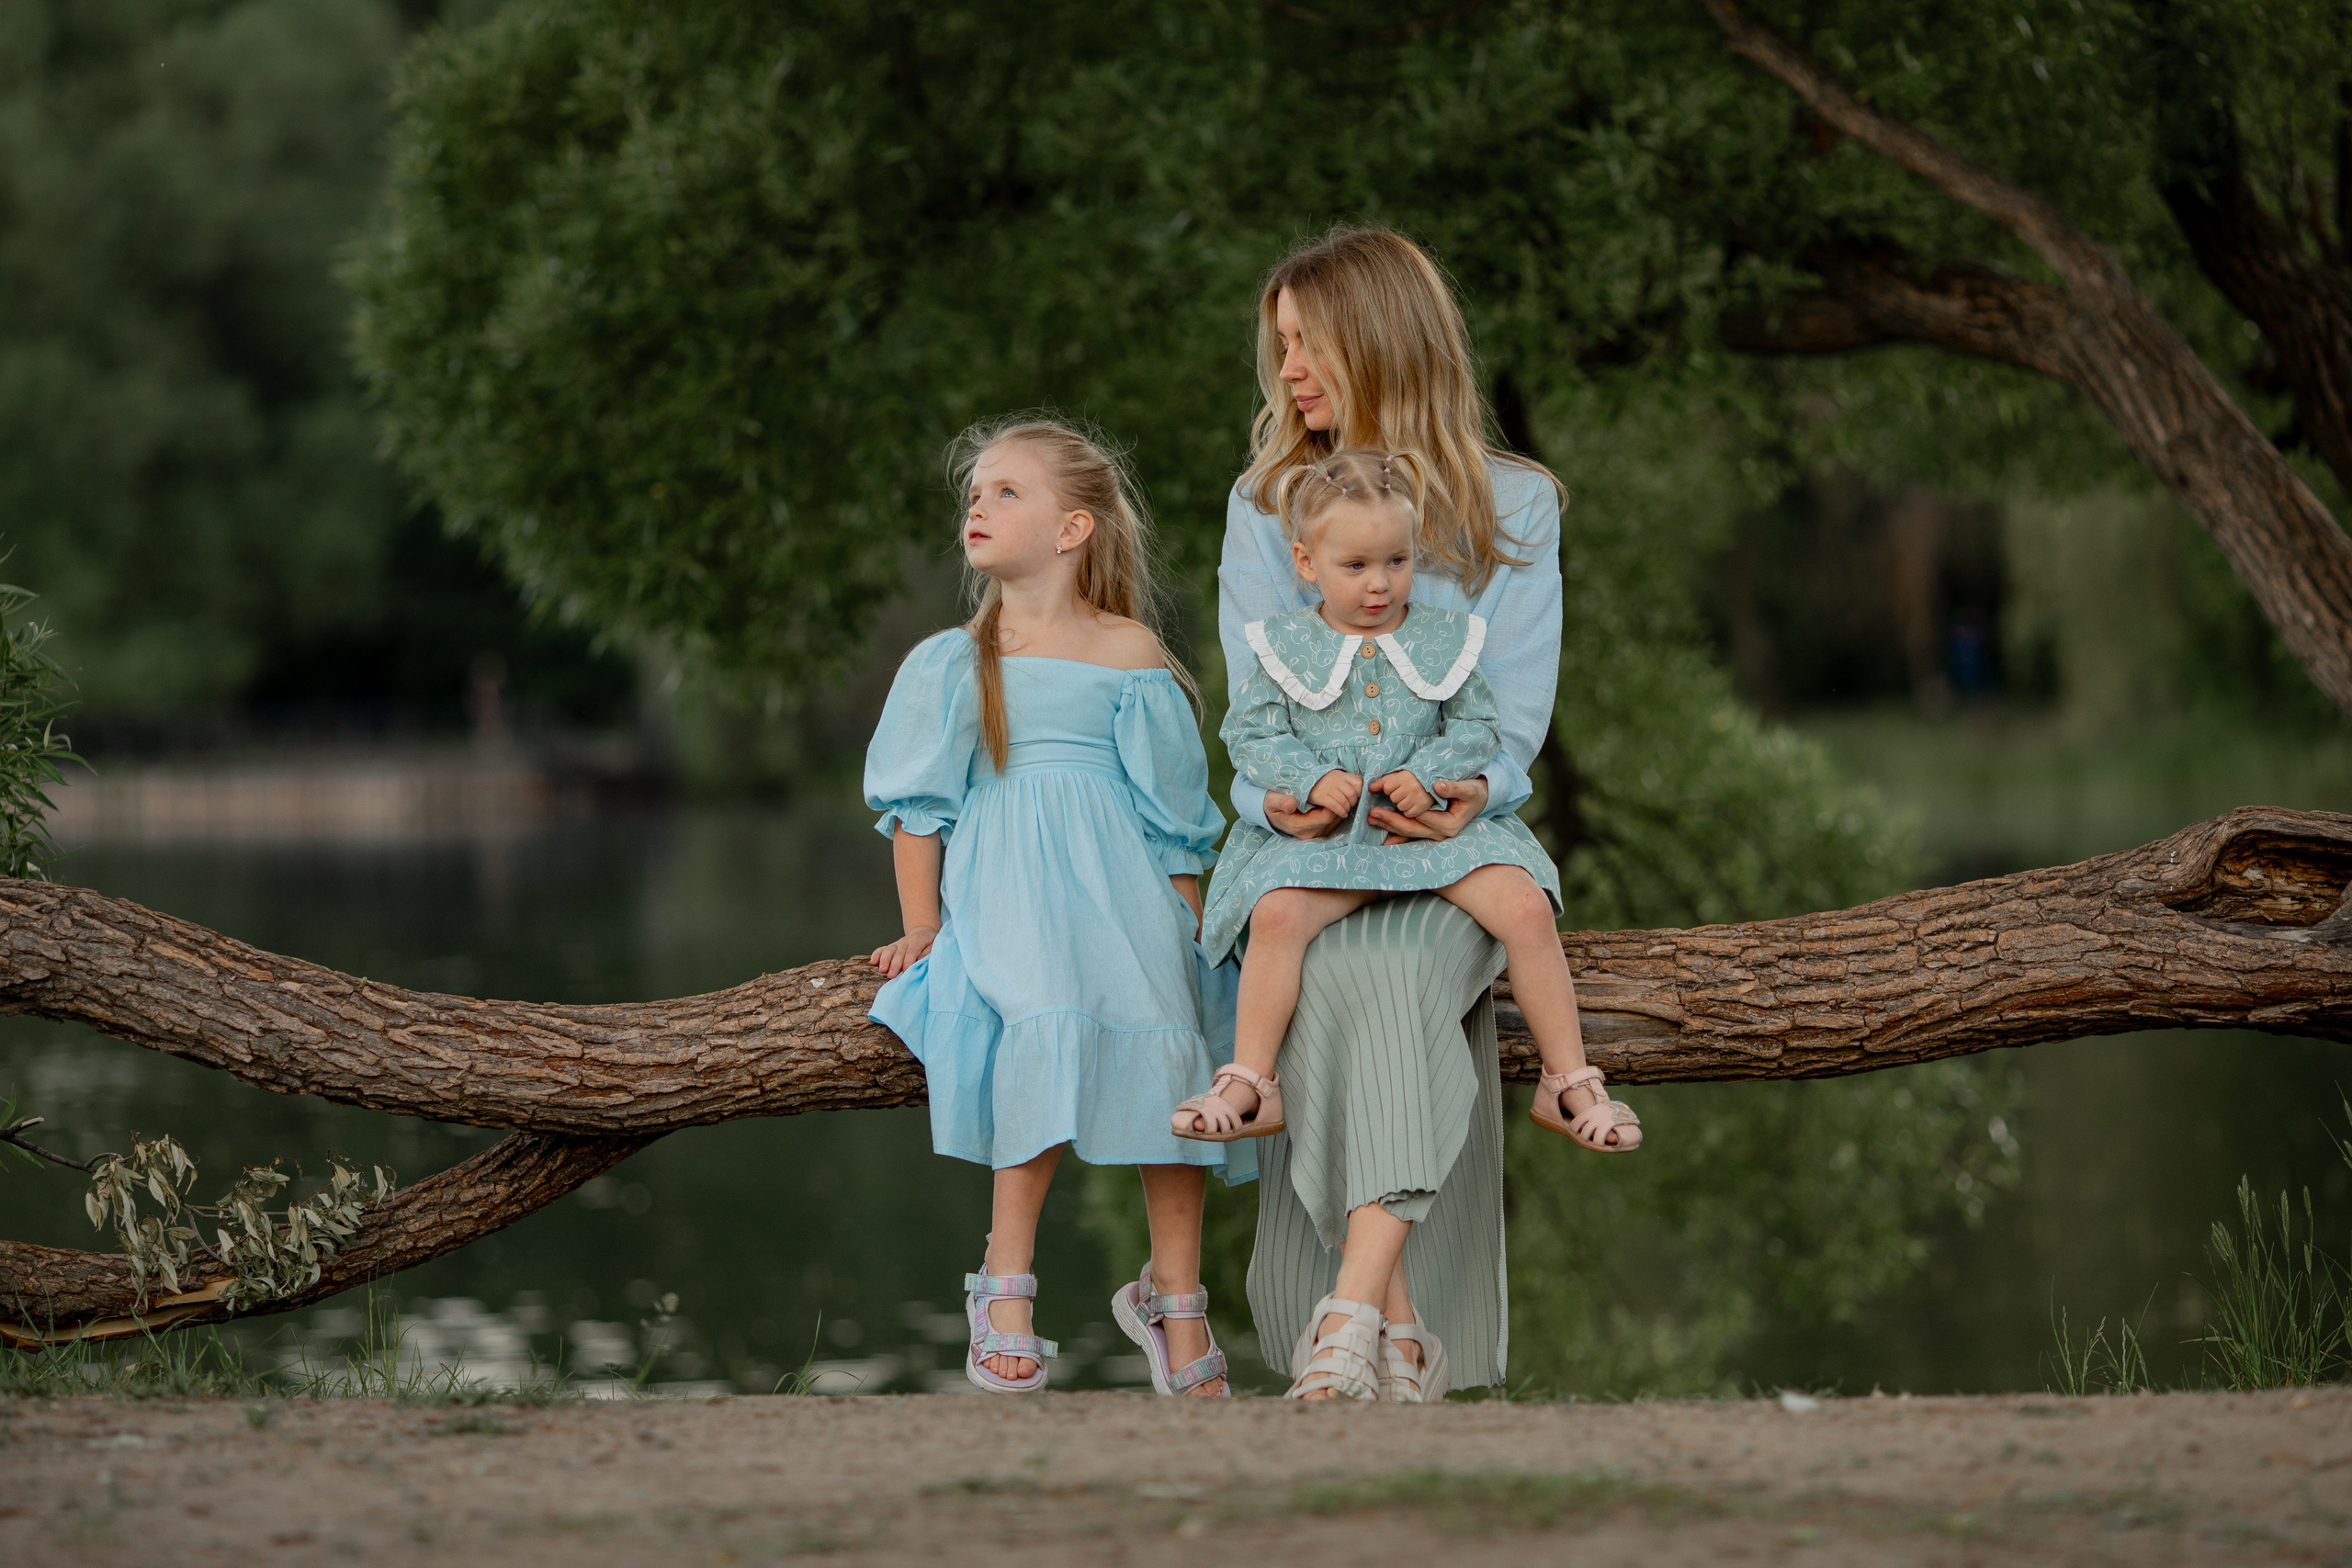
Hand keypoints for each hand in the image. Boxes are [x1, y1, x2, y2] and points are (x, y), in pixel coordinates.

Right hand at [869, 925, 937, 977]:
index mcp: (918, 940)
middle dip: (894, 964)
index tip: (906, 970)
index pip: (912, 951)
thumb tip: (920, 960)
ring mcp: (897, 944)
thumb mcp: (936, 944)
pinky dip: (877, 954)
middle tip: (891, 975)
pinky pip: (882, 949)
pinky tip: (873, 961)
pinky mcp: (892, 947)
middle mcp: (905, 941)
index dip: (909, 960)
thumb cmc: (931, 942)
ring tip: (882, 970)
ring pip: (889, 950)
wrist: (924, 932)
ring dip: (884, 960)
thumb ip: (928, 952)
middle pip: (899, 953)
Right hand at [1264, 791, 1342, 839]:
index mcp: (1299, 826)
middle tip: (1337, 790)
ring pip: (1334, 821)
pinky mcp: (1317, 831)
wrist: (1270, 815)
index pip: (1325, 817)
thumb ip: (1280, 801)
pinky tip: (1331, 800)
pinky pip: (1331, 822)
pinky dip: (1333, 811)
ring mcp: (1314, 833)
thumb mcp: (1271, 801)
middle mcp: (1309, 833)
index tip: (1332, 791)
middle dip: (1337, 805)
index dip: (1332, 804)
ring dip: (1337, 808)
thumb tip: (1291, 803)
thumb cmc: (1271, 805)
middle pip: (1332, 819)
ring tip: (1336, 794)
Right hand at [1306, 770, 1363, 818]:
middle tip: (1351, 805)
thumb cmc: (1329, 782)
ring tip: (1346, 810)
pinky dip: (1341, 812)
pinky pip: (1334, 806)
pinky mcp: (1321, 796)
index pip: (1358, 783)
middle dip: (1353, 802)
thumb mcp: (1340, 778)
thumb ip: (1352, 781)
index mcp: (1343, 775)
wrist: (1309, 783)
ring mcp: (1328, 788)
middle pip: (1352, 794)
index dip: (1360, 792)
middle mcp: (1336, 780)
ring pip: (1344, 801)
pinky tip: (1342, 814)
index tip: (1357, 797)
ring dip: (1347, 808)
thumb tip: (1365, 789)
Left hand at [1371, 769, 1432, 815]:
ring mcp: (1418, 797)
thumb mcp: (1399, 775)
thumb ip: (1383, 781)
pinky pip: (1409, 814)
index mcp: (1405, 776)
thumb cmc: (1413, 778)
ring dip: (1403, 805)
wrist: (1434, 782)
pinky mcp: (1423, 806)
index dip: (1390, 789)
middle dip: (1396, 797)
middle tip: (1405, 792)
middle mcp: (1412, 786)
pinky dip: (1410, 811)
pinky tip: (1414, 804)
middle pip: (1393, 798)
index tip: (1398, 786)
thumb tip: (1370, 788)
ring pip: (1400, 807)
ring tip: (1410, 798)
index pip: (1387, 788)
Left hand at [1372, 775, 1487, 842]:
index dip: (1403, 813)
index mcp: (1449, 824)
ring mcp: (1435, 834)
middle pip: (1411, 829)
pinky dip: (1398, 836)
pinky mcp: (1430, 831)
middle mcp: (1441, 833)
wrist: (1479, 799)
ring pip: (1409, 833)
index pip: (1421, 819)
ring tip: (1372, 819)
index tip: (1387, 805)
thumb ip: (1454, 788)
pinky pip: (1412, 835)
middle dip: (1390, 821)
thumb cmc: (1474, 792)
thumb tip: (1437, 786)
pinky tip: (1384, 840)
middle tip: (1373, 814)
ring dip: (1390, 827)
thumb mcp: (1468, 788)